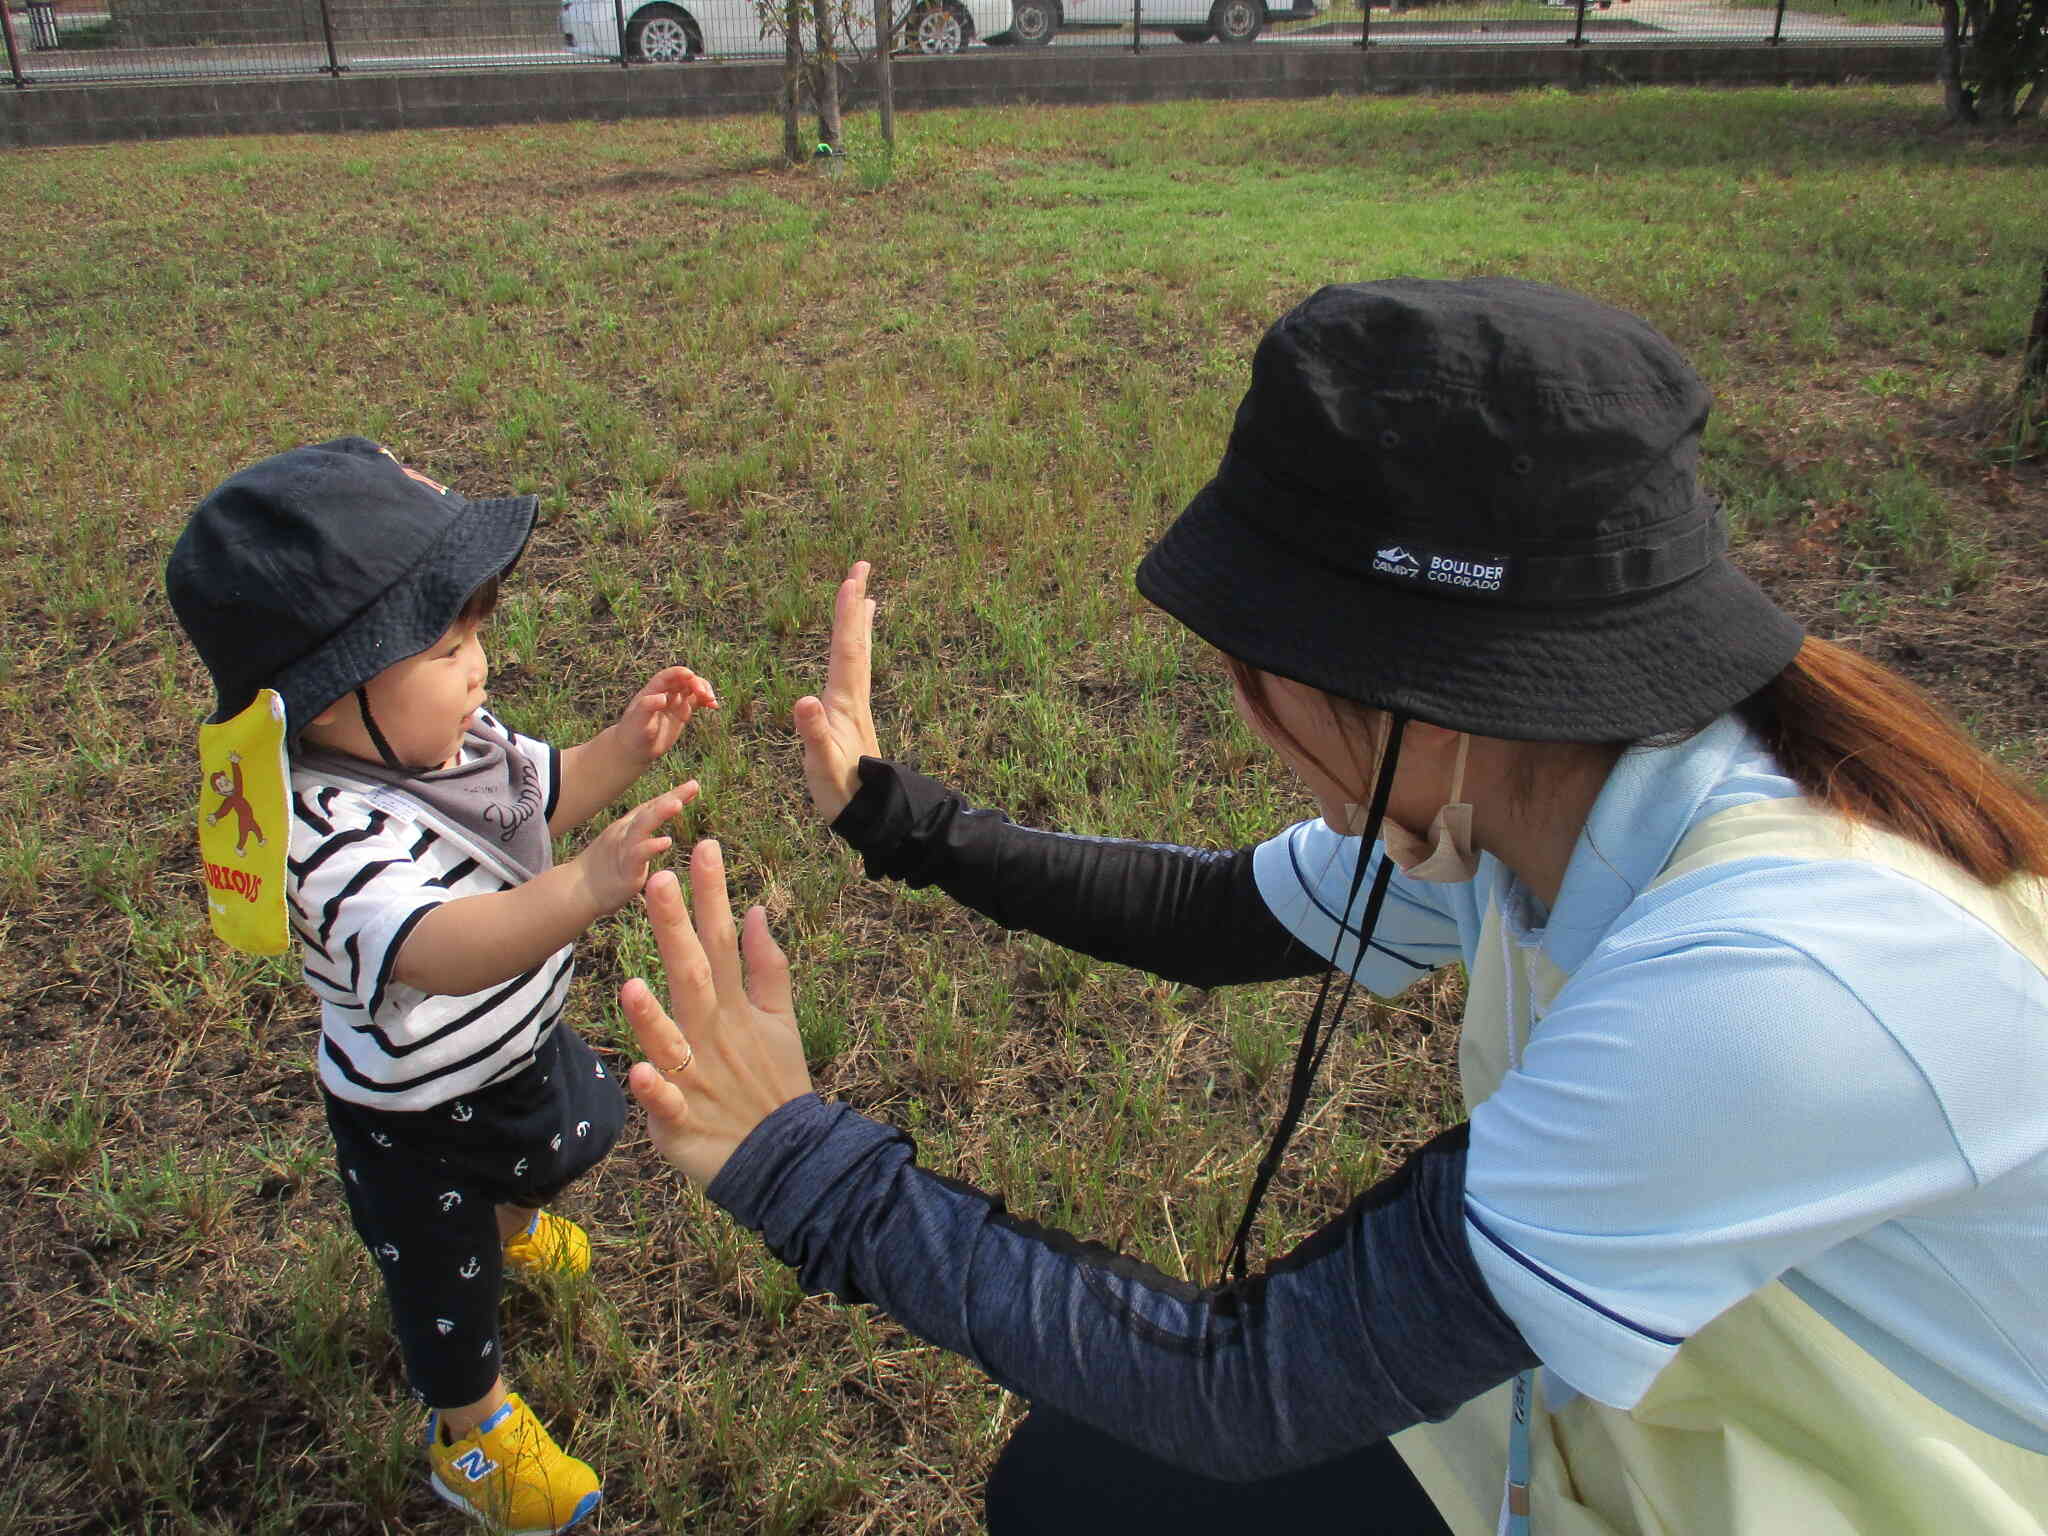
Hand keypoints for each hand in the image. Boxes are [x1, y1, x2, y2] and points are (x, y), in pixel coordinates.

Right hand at [570, 781, 697, 914]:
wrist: (577, 890)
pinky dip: (650, 846)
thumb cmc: (606, 867)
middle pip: (649, 810)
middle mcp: (625, 832)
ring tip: (677, 803)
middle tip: (693, 785)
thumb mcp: (625, 844)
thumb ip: (643, 834)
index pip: (652, 806)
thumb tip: (662, 831)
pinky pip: (637, 855)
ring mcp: (623, 848)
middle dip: (671, 796)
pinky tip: (665, 841)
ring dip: (660, 813)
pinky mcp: (623, 869)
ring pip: (642, 826)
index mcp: (628, 826)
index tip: (694, 785)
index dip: (673, 794)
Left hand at [618, 666, 718, 764]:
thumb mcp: (638, 721)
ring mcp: (675, 702)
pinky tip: (714, 706)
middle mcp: (665, 694)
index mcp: (652, 691)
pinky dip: (706, 701)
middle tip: (705, 694)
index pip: (668, 676)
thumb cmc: (633, 734)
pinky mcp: (682, 713)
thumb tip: (662, 697)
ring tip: (711, 700)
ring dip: (704, 690)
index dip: (680, 673)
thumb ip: (648, 707)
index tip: (691, 676)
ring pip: (693, 689)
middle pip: (684, 680)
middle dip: (696, 683)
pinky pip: (697, 702)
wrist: (635, 749)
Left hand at [622, 842, 813, 1186]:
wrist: (787, 1160)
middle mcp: (713, 1036)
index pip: (721, 941)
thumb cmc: (775, 1084)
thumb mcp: (781, 1020)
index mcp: (734, 1008)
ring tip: (632, 986)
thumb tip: (755, 911)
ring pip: (671, 1042)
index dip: (712, 895)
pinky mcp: (682, 1123)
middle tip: (655, 880)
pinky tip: (639, 1073)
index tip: (703, 846)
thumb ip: (766, 965)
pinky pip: (666, 1106)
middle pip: (692, 975)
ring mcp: (697, 1079)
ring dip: (653, 1017)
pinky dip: (655, 1092)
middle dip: (674, 929)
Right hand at [793, 561, 879, 823]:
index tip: (852, 579)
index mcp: (843, 701)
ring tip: (866, 601)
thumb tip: (803, 701)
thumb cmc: (841, 791)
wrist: (868, 814)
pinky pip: (853, 674)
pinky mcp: (851, 718)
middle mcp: (852, 697)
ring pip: (859, 656)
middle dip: (856, 604)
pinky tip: (851, 657)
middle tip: (862, 568)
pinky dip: (854, 655)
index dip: (846, 615)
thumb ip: (813, 733)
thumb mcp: (821, 763)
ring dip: (859, 626)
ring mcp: (853, 707)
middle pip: (856, 642)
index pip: (845, 649)